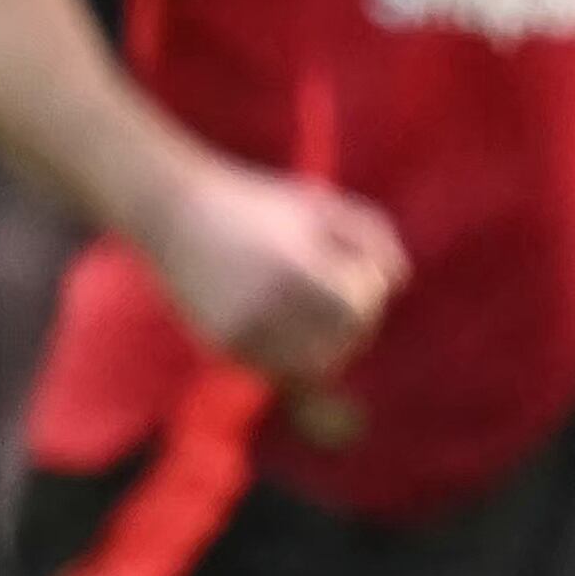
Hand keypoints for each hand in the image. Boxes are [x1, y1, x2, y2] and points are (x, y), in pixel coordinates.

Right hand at [138, 154, 407, 382]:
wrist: (175, 213)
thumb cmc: (260, 205)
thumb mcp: (323, 205)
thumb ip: (374, 238)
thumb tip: (399, 285)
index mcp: (294, 267)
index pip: (358, 308)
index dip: (368, 294)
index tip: (353, 270)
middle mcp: (267, 304)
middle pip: (342, 343)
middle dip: (355, 324)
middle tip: (343, 298)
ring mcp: (243, 329)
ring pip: (313, 367)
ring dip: (328, 345)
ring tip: (320, 313)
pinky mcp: (224, 346)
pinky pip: (279, 370)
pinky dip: (295, 355)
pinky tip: (290, 323)